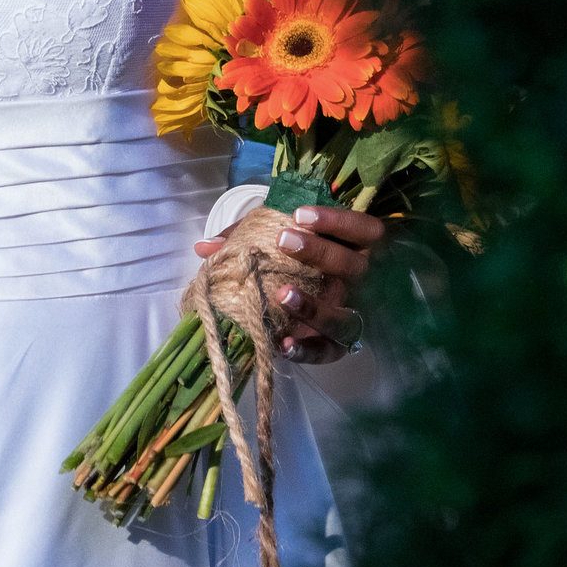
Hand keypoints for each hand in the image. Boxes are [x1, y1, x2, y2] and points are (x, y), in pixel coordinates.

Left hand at [193, 203, 383, 363]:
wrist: (313, 297)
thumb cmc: (295, 257)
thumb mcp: (275, 237)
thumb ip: (245, 237)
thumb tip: (204, 247)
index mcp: (354, 247)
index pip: (363, 228)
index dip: (337, 221)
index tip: (300, 214)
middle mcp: (359, 282)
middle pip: (352, 267)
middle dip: (319, 252)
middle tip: (283, 240)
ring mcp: (352, 315)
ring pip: (345, 317)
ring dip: (314, 307)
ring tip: (281, 294)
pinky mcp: (339, 346)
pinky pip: (330, 352)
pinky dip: (307, 350)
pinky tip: (283, 342)